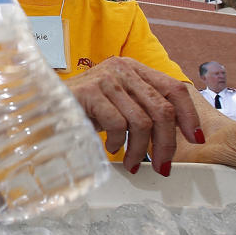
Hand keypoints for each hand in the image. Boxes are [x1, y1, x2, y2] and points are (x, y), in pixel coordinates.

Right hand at [65, 57, 202, 174]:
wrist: (41, 106)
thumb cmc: (81, 109)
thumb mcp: (116, 104)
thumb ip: (141, 108)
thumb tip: (174, 136)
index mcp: (134, 68)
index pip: (175, 89)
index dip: (189, 116)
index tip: (194, 140)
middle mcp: (123, 68)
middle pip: (162, 109)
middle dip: (166, 143)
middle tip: (162, 166)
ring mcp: (106, 78)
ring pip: (142, 121)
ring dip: (140, 150)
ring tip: (131, 163)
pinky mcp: (91, 92)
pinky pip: (118, 124)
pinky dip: (117, 142)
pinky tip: (109, 148)